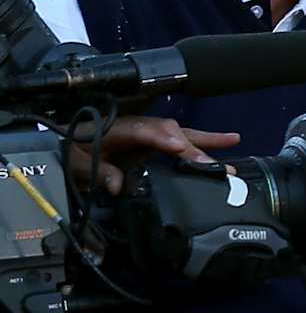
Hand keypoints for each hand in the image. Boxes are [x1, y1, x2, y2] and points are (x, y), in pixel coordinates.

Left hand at [66, 116, 240, 193]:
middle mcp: (138, 127)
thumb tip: (117, 185)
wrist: (68, 147)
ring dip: (207, 141)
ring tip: (231, 144)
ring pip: (181, 134)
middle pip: (169, 133)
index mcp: (116, 128)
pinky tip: (230, 140)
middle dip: (192, 147)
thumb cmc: (71, 151)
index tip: (179, 148)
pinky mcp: (156, 144)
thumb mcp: (76, 163)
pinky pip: (183, 140)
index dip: (162, 139)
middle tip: (211, 165)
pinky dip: (206, 140)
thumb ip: (97, 172)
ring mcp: (149, 135)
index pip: (143, 130)